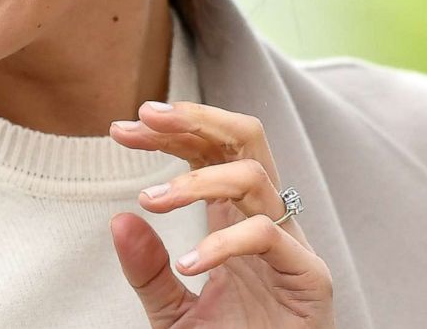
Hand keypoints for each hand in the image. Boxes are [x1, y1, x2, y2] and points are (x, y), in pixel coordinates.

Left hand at [109, 100, 335, 327]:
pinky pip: (267, 237)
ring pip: (254, 176)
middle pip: (244, 139)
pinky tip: (186, 264)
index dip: (171, 131)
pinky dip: (221, 244)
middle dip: (196, 118)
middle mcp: (266, 221)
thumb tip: (117, 219)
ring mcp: (290, 246)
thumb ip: (147, 271)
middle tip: (145, 116)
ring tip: (151, 202)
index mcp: (236, 219)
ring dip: (196, 180)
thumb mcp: (172, 313)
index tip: (122, 128)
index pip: (210, 150)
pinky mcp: (309, 278)